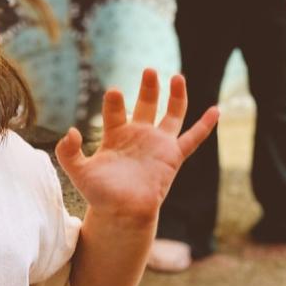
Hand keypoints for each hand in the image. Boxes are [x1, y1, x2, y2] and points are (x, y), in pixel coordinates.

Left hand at [55, 70, 217, 226]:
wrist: (122, 215)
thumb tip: (71, 131)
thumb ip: (68, 152)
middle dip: (148, 87)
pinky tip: (216, 110)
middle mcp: (138, 135)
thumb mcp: (78, 172)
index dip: (115, 101)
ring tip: (177, 76)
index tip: (115, 92)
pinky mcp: (173, 156)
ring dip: (175, 96)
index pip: (116, 111)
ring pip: (171, 115)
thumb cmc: (100, 194)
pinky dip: (205, 125)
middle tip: (148, 70)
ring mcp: (157, 144)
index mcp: (115, 135)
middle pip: (146, 104)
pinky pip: (193, 139)